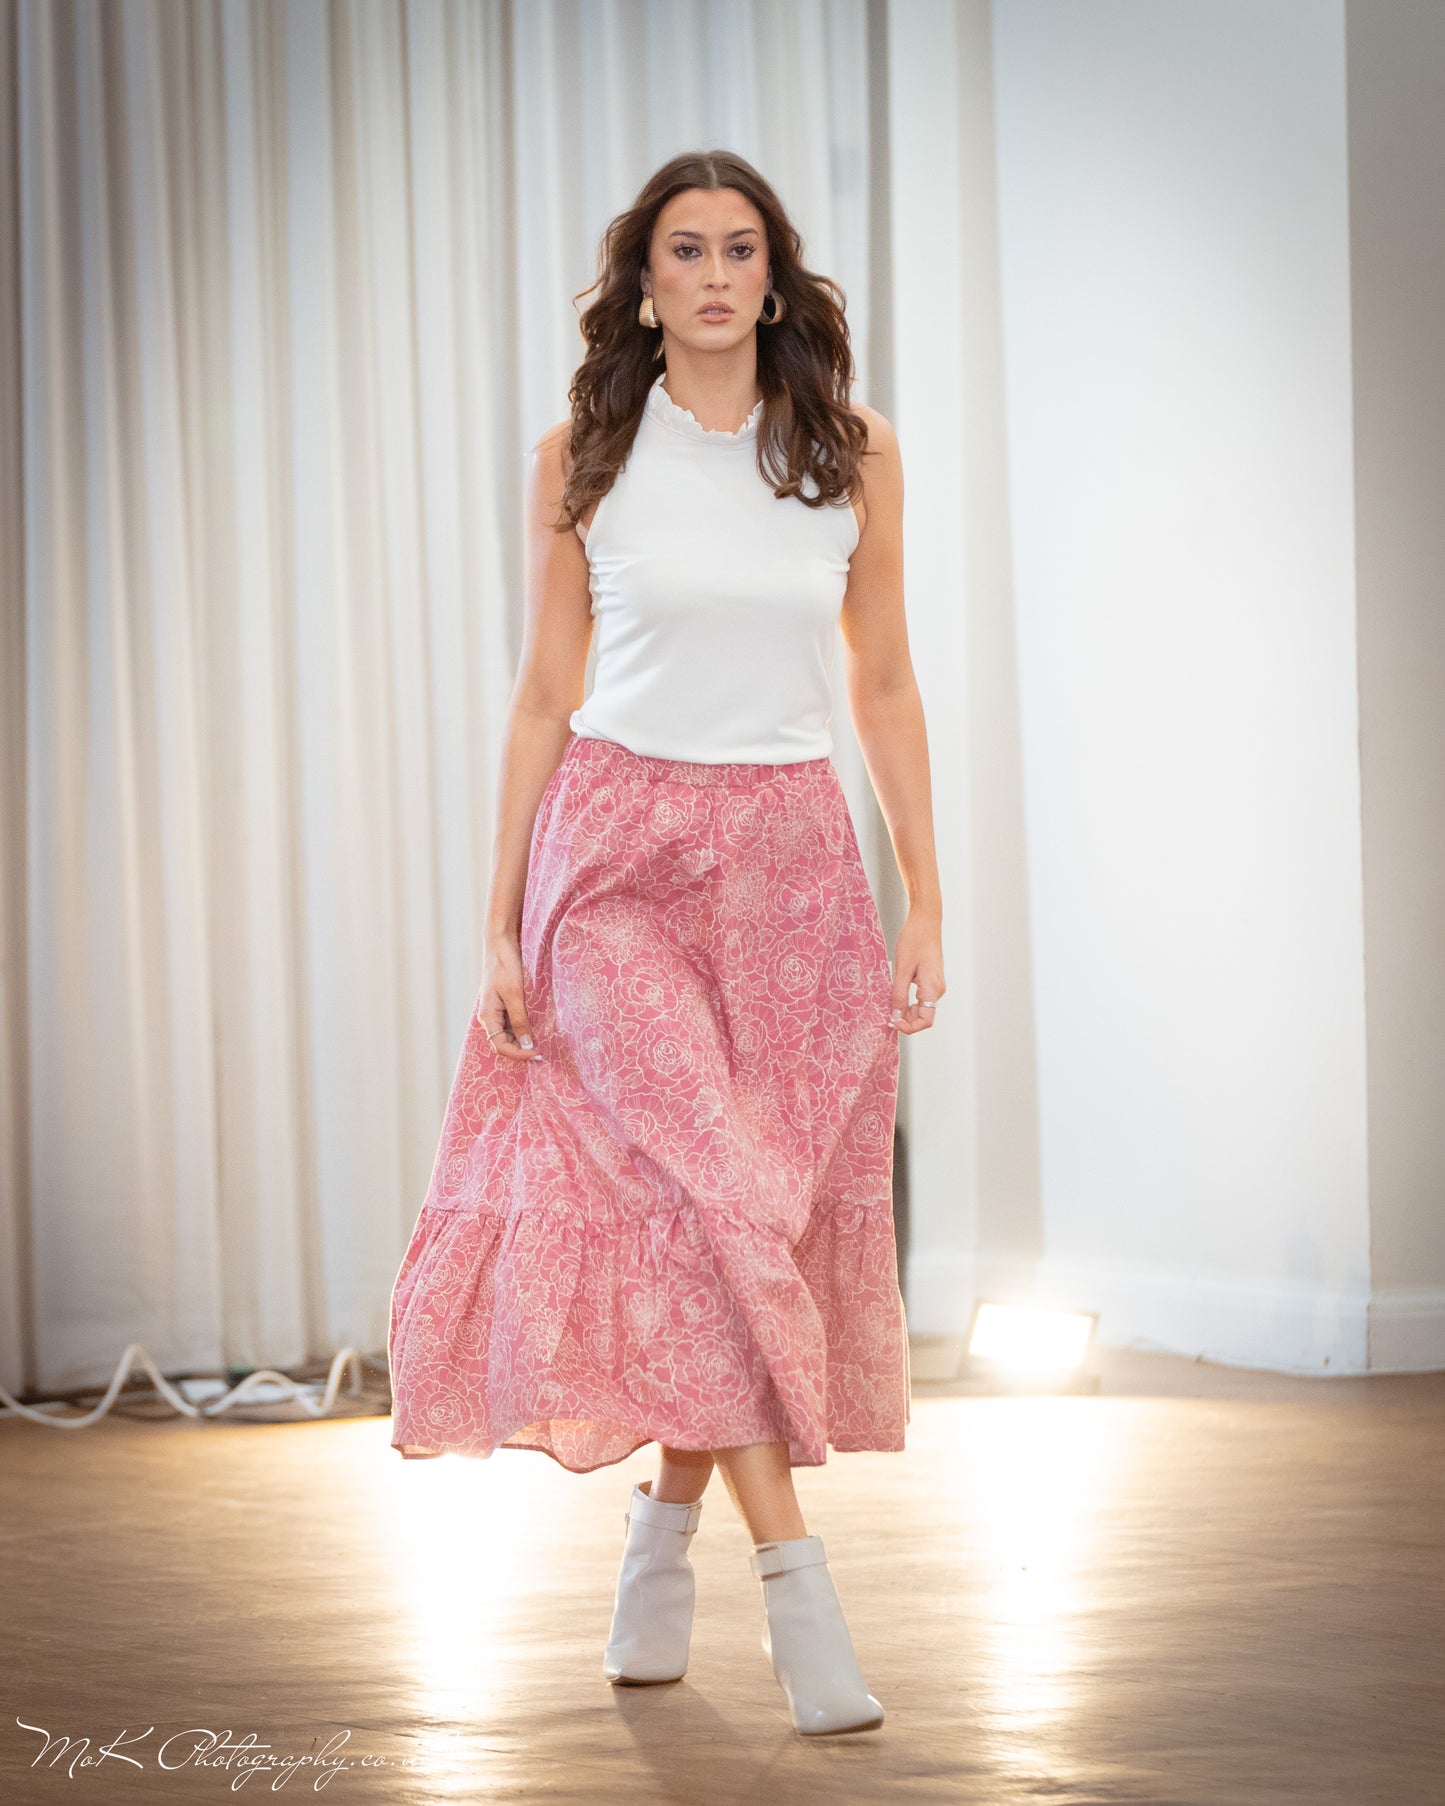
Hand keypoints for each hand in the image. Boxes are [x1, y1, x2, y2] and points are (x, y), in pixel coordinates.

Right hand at [475, 934, 542, 1061]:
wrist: (501, 945)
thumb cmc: (505, 967)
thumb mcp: (515, 995)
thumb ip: (520, 1021)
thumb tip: (527, 1045)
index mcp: (487, 1017)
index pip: (501, 1046)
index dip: (519, 1054)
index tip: (538, 1054)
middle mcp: (490, 1017)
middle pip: (504, 1043)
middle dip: (522, 1049)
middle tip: (543, 1051)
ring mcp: (497, 1012)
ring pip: (509, 1035)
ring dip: (524, 1040)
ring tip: (542, 1040)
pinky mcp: (504, 1005)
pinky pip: (513, 1024)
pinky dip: (524, 1028)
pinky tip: (537, 1027)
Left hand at [889, 910, 943, 1034]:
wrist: (925, 920)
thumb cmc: (915, 940)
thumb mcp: (902, 969)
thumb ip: (898, 995)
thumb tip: (895, 1016)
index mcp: (933, 988)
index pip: (925, 1021)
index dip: (908, 1027)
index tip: (891, 1022)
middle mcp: (937, 989)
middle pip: (922, 1016)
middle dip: (904, 1018)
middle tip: (885, 1012)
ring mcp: (935, 984)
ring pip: (920, 1007)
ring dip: (904, 1008)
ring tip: (888, 998)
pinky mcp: (931, 979)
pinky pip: (919, 996)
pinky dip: (907, 998)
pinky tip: (895, 989)